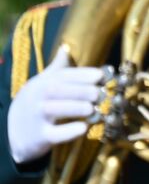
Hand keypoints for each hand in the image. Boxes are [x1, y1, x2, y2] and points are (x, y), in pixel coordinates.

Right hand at [7, 46, 104, 164]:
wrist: (14, 130)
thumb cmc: (36, 102)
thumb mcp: (42, 83)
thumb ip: (57, 68)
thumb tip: (66, 46)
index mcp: (42, 83)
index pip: (61, 75)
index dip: (81, 74)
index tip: (100, 75)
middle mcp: (38, 97)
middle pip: (57, 90)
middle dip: (81, 90)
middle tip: (101, 94)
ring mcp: (37, 117)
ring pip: (54, 110)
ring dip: (76, 108)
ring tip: (93, 108)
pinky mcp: (40, 137)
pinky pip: (54, 134)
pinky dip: (68, 131)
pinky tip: (83, 128)